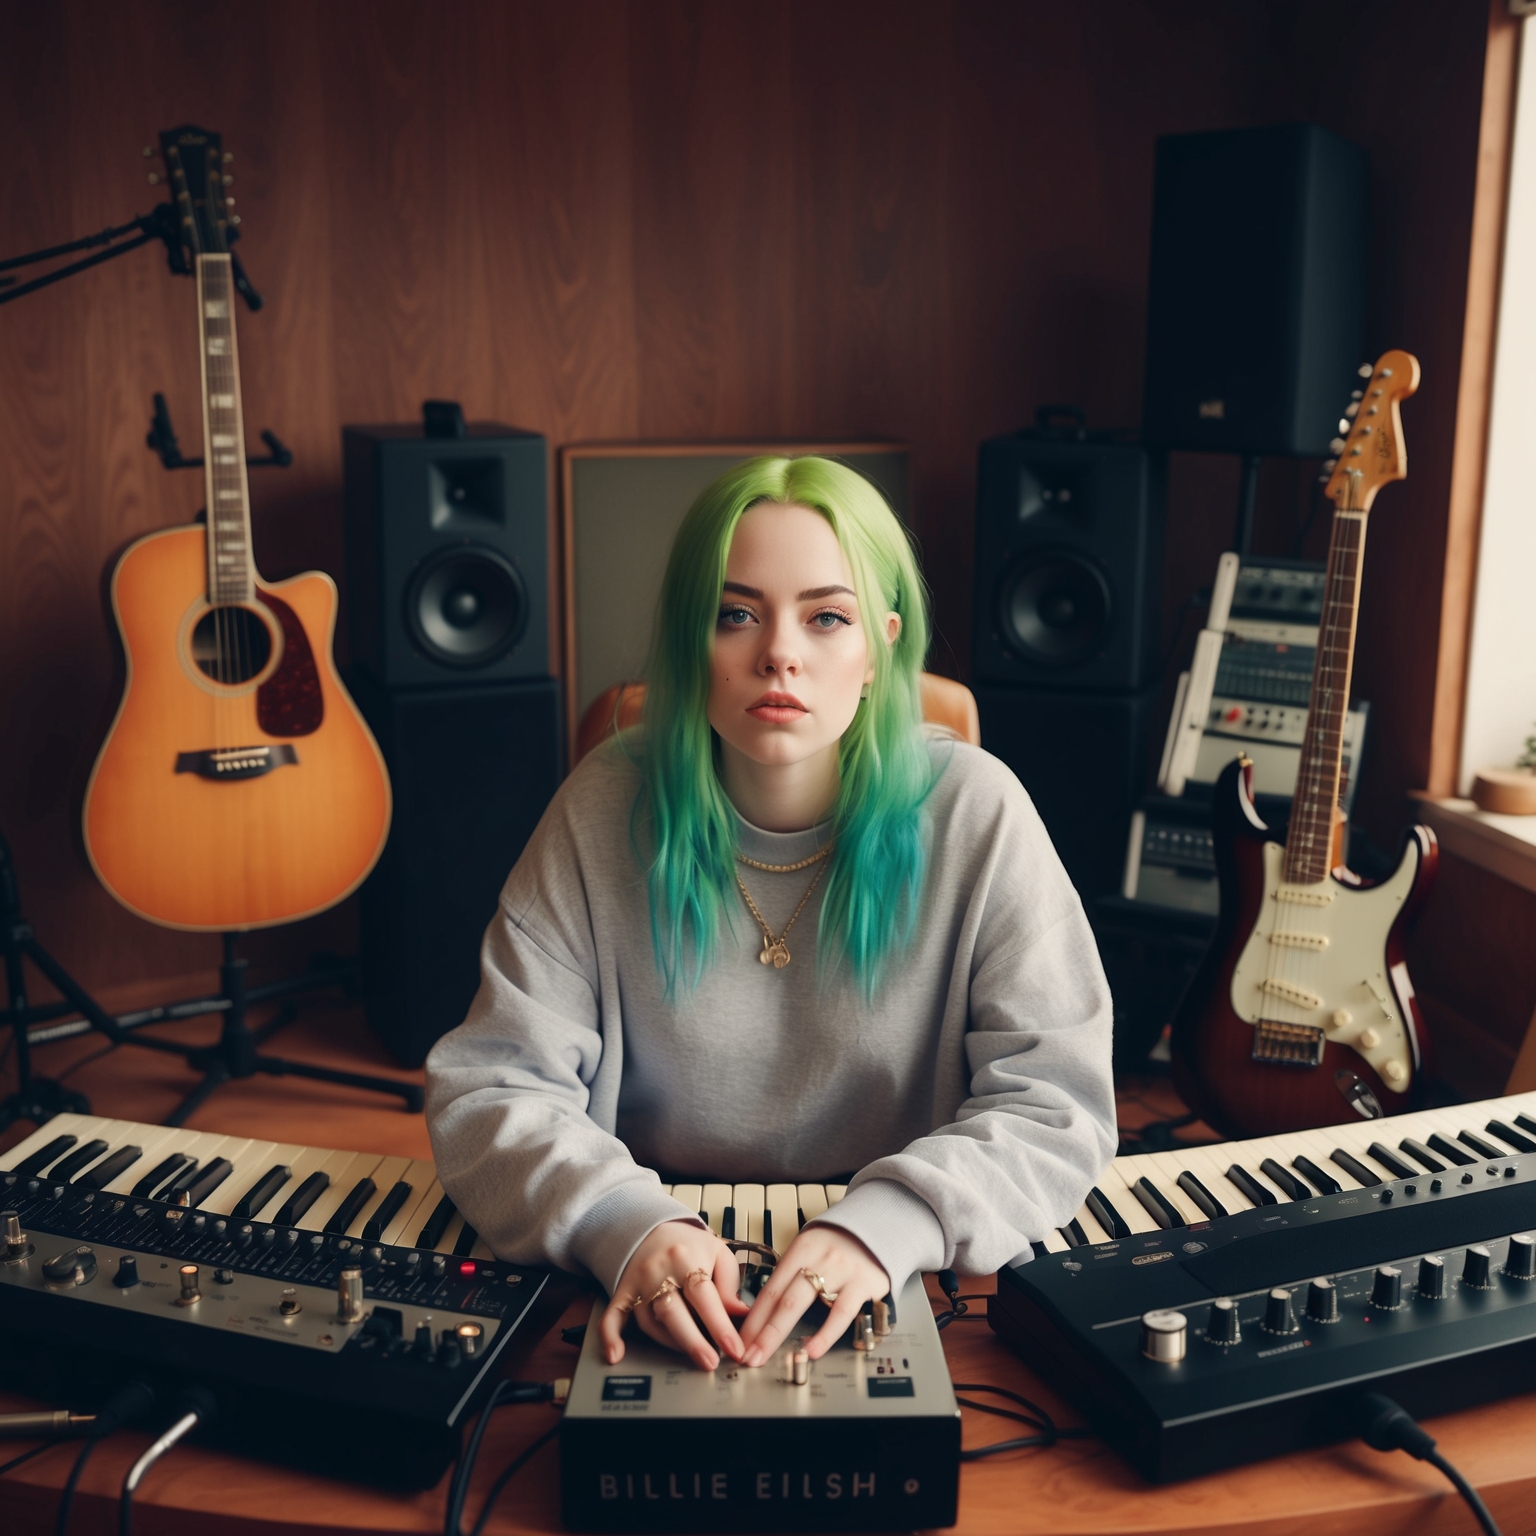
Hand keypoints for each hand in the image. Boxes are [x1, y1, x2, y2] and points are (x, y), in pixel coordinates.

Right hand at [599, 1219, 748, 1370]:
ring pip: (650, 1322)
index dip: (719, 1324)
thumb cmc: (690, 1245)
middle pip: (673, 1311)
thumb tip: (739, 1315)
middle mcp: (658, 1270)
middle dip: (693, 1341)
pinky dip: (610, 1336)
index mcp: (685, 1257)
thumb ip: (729, 1284)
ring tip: (693, 1353)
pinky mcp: (622, 1293)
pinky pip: (612, 1316)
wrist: (653, 1228)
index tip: (734, 1348)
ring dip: (672, 1343)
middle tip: (710, 1362)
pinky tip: (615, 1355)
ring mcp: (637, 1283)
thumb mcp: (718, 1252)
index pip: (703, 1294)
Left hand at [738, 1225, 888, 1367]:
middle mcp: (817, 1258)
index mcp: (801, 1250)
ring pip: (802, 1303)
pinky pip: (841, 1312)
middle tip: (747, 1355)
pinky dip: (825, 1334)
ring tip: (766, 1356)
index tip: (741, 1341)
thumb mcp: (813, 1249)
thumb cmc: (842, 1245)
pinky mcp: (863, 1283)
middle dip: (761, 1331)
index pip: (770, 1289)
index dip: (753, 1318)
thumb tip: (765, 1312)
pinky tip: (812, 1350)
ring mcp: (839, 1270)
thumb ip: (794, 1276)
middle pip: (781, 1298)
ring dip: (780, 1333)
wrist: (883, 1227)